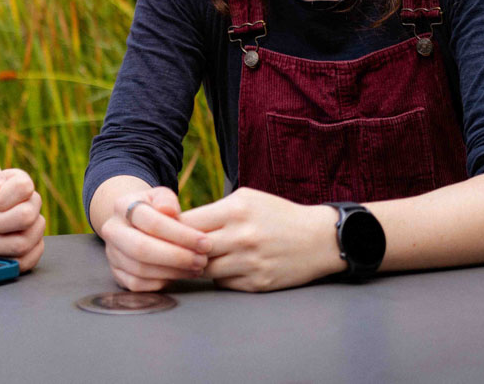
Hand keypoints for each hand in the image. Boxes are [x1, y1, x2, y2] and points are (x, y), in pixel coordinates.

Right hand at [97, 185, 210, 291]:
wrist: (134, 223)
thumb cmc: (155, 209)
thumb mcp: (161, 197)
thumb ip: (167, 200)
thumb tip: (169, 210)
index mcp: (122, 206)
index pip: (152, 222)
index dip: (181, 235)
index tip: (205, 243)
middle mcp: (112, 230)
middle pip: (141, 249)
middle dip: (177, 257)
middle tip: (202, 260)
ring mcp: (112, 254)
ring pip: (140, 269)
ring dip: (173, 272)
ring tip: (196, 268)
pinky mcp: (117, 273)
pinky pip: (138, 284)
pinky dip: (162, 282)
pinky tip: (180, 275)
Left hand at [178, 188, 342, 291]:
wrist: (319, 239)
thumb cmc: (278, 215)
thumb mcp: (247, 199)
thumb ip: (216, 209)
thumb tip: (178, 222)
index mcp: (236, 210)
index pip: (188, 223)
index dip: (172, 229)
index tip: (164, 231)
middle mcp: (241, 236)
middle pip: (191, 249)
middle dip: (179, 250)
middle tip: (170, 251)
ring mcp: (250, 263)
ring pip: (204, 270)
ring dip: (197, 266)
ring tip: (196, 259)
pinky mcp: (257, 283)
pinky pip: (223, 283)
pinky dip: (220, 276)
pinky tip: (226, 267)